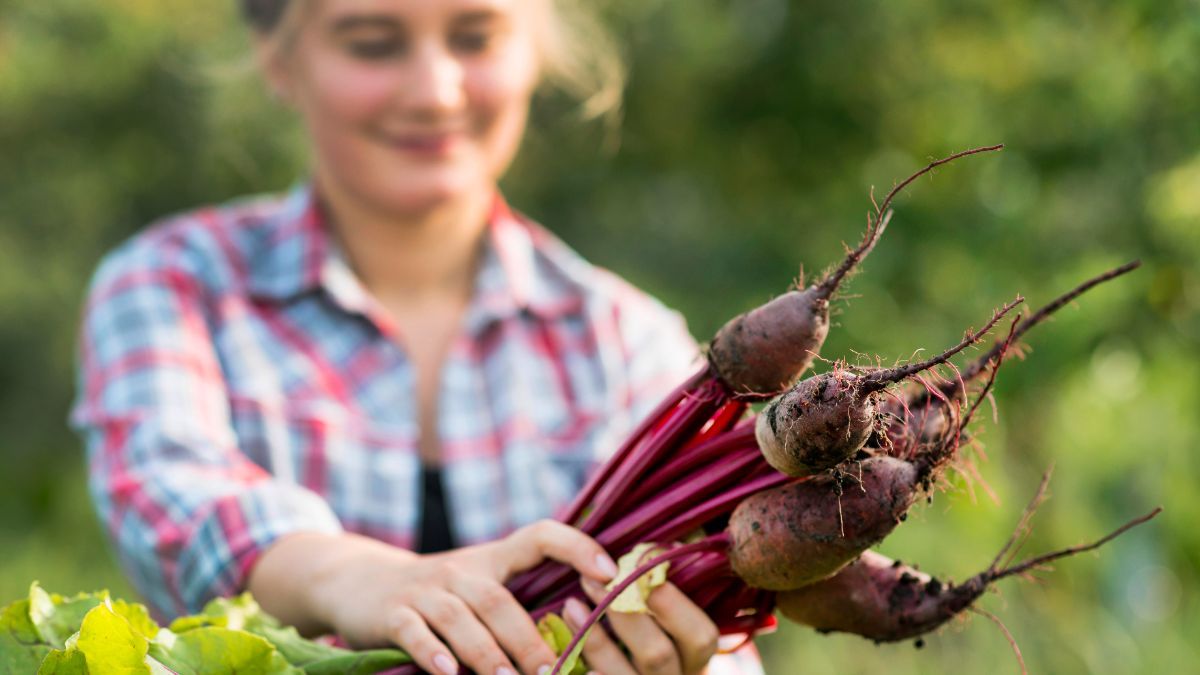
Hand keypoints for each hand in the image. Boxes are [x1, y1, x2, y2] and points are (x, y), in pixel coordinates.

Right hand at [254, 521, 618, 674]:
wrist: (359, 581)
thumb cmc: (439, 593)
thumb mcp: (477, 583)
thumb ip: (518, 600)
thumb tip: (580, 635)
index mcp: (492, 559)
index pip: (541, 535)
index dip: (577, 546)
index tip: (610, 572)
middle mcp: (461, 570)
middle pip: (499, 599)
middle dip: (528, 638)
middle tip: (553, 670)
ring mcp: (425, 590)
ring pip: (461, 619)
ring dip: (487, 652)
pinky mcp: (392, 613)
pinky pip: (414, 632)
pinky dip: (431, 652)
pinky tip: (447, 673)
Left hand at [563, 577, 718, 674]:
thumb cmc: (637, 623)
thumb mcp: (658, 608)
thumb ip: (659, 585)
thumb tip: (652, 549)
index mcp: (692, 657)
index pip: (701, 637)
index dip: (674, 604)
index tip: (640, 566)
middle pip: (659, 655)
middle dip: (625, 614)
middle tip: (595, 580)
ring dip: (596, 640)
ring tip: (571, 605)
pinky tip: (568, 659)